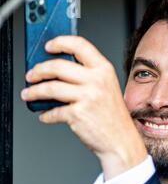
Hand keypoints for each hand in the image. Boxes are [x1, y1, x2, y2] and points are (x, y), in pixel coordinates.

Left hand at [21, 36, 147, 179]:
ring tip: (29, 94)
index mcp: (104, 70)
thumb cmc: (113, 117)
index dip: (60, 42)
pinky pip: (53, 111)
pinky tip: (46, 115)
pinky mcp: (78, 114)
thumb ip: (88, 76)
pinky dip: (46, 114)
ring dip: (34, 91)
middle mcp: (97, 81)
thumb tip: (57, 70)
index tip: (48, 46)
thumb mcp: (107, 89)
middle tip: (32, 75)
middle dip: (38, 70)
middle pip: (57, 66)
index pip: (79, 45)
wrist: (121, 141)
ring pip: (50, 88)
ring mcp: (88, 97)